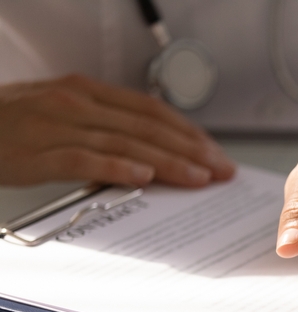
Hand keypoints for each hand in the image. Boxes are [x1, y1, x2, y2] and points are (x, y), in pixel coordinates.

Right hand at [0, 74, 234, 186]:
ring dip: (168, 163)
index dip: (188, 132)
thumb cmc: (8, 126)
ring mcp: (56, 125)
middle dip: (191, 150)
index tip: (215, 152)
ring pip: (125, 145)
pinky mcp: (37, 151)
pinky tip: (143, 179)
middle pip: (146, 128)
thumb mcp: (60, 115)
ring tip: (199, 178)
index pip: (150, 111)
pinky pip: (85, 160)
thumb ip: (102, 129)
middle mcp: (76, 104)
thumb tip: (148, 155)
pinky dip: (117, 169)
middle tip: (221, 170)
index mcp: (85, 91)